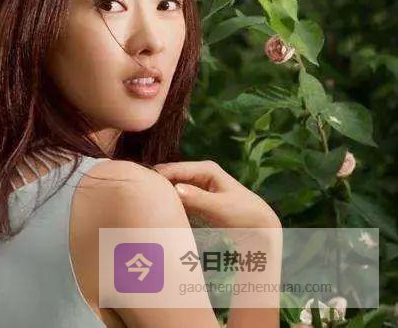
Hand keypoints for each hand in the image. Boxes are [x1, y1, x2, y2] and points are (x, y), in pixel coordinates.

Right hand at [152, 160, 281, 229]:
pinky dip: (167, 205)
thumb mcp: (221, 207)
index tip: (139, 186)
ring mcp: (195, 187)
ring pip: (170, 189)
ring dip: (160, 197)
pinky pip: (175, 200)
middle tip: (137, 198)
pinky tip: (157, 213)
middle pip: (169, 177)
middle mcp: (198, 174)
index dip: (156, 177)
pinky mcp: (194, 200)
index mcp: (205, 169)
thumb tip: (175, 189)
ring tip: (142, 205)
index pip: (173, 169)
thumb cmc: (244, 215)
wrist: (260, 228)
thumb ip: (198, 198)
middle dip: (155, 186)